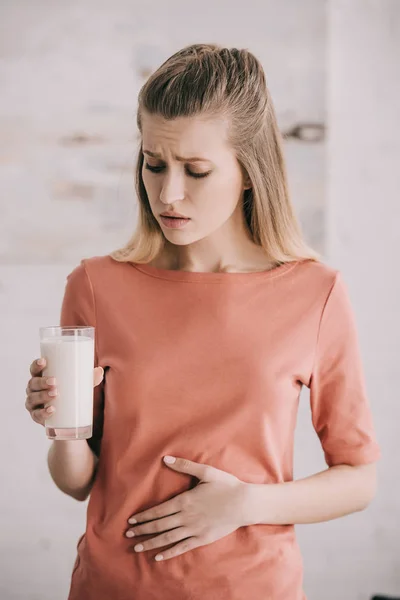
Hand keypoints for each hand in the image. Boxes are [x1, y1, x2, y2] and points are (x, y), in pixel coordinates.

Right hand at [25, 357, 103, 425]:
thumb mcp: (79, 384)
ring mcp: (33, 403)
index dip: (36, 365)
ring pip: (33, 398)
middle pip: (33, 383)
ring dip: (43, 395)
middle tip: (55, 382)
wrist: (67, 417)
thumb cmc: (70, 393)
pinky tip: (51, 410)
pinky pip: (37, 415)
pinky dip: (43, 413)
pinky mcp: (37, 416)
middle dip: (42, 382)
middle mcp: (33, 390)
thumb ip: (89, 378)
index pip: (34, 369)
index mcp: (41, 378)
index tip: (44, 361)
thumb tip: (100, 371)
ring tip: (55, 394)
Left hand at [125, 456, 248, 561]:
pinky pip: (182, 547)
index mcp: (185, 500)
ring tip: (137, 548)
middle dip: (142, 530)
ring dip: (151, 543)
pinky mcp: (202, 538)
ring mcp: (194, 529)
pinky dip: (169, 552)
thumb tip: (166, 458)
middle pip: (159, 525)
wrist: (244, 503)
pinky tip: (158, 556)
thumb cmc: (226, 485)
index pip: (159, 511)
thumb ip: (185, 466)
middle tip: (128, 534)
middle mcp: (186, 517)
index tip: (131, 521)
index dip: (144, 516)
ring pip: (168, 538)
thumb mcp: (206, 472)